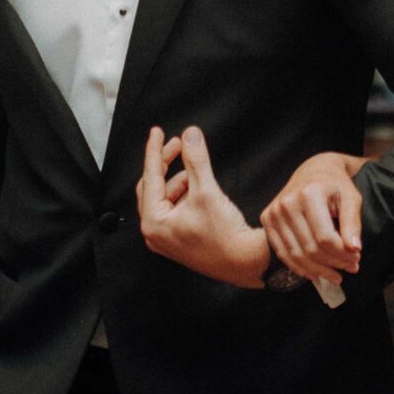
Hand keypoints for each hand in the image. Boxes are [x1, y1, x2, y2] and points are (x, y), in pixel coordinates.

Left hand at [138, 125, 270, 287]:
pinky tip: (198, 187)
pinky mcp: (178, 239)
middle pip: (153, 186)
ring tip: (196, 170)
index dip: (154, 150)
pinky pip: (174, 209)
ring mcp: (166, 238)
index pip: (150, 177)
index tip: (156, 132)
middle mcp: (155, 232)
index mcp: (154, 222)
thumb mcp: (207, 190)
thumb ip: (196, 159)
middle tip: (178, 145)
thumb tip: (191, 136)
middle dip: (166, 164)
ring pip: (165, 197)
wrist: (244, 261)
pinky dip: (184, 194)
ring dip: (179, 179)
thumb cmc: (224, 236)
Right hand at [262, 151, 367, 284]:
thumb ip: (352, 223)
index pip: (325, 237)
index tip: (357, 259)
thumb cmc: (335, 184)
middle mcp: (287, 203)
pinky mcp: (267, 220)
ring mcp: (274, 212)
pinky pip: (282, 252)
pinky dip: (300, 267)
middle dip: (333, 264)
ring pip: (296, 254)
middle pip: (310, 248)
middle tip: (350, 268)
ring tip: (335, 275)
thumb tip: (354, 249)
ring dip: (318, 270)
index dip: (342, 254)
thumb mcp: (351, 198)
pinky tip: (316, 273)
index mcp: (309, 194)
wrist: (313, 170)